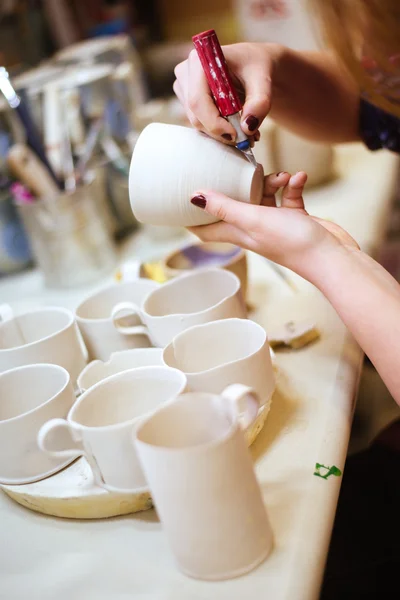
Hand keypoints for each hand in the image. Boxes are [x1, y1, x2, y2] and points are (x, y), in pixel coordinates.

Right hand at [173, 43, 282, 144]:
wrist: (253, 65)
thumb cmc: (257, 66)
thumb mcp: (264, 80)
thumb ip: (259, 103)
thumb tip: (247, 128)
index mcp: (200, 61)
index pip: (198, 101)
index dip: (215, 123)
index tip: (236, 135)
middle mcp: (186, 73)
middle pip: (197, 116)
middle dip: (221, 132)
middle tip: (247, 138)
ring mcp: (184, 89)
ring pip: (199, 124)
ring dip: (223, 134)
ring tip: (248, 130)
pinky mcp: (187, 101)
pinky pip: (201, 124)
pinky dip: (220, 131)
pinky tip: (237, 126)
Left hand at [189, 172, 358, 282]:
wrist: (330, 256)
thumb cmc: (291, 242)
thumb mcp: (253, 219)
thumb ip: (224, 207)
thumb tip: (194, 197)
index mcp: (238, 232)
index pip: (206, 229)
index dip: (192, 218)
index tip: (182, 200)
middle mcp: (253, 228)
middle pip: (235, 204)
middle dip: (237, 185)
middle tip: (238, 167)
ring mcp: (274, 223)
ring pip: (264, 195)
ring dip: (272, 181)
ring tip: (282, 176)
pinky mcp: (293, 217)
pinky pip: (287, 195)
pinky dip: (292, 184)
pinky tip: (299, 178)